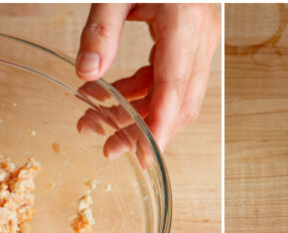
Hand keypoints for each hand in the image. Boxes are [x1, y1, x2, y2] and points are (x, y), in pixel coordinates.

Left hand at [74, 4, 218, 160]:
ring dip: (140, 114)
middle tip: (108, 148)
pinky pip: (172, 79)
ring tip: (96, 122)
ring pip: (177, 95)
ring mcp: (200, 39)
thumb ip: (100, 31)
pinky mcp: (193, 40)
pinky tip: (113, 98)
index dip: (160, 128)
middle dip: (144, 130)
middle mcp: (200, 35)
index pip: (174, 88)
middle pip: (180, 101)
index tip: (144, 154)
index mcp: (183, 22)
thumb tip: (86, 74)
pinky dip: (144, 94)